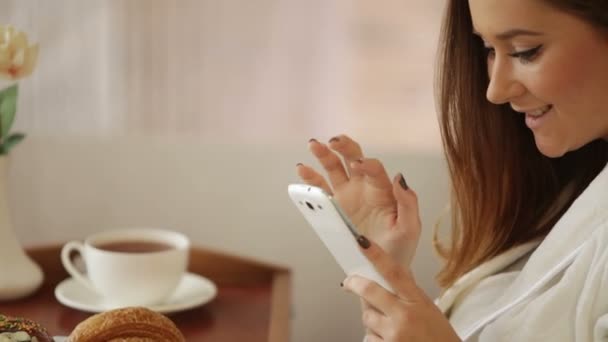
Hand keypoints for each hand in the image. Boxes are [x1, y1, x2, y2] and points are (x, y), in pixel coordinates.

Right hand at [296, 134, 420, 266]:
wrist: (382, 269)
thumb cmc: (400, 247)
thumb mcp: (410, 227)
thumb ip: (408, 202)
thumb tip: (399, 177)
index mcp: (383, 189)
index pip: (374, 169)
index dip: (366, 164)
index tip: (358, 164)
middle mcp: (364, 186)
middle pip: (352, 158)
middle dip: (343, 147)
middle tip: (333, 141)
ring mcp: (347, 195)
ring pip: (334, 168)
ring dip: (323, 155)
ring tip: (313, 145)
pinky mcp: (333, 207)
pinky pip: (320, 189)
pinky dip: (310, 178)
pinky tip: (302, 169)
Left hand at [343, 237, 460, 341]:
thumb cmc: (440, 338)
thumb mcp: (429, 310)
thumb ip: (409, 293)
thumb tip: (391, 275)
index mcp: (418, 301)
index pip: (394, 272)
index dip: (376, 255)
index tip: (362, 242)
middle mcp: (404, 316)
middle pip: (370, 291)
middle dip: (355, 284)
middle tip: (350, 282)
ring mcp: (394, 334)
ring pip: (367, 317)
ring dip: (372, 318)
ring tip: (388, 325)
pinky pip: (369, 338)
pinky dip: (375, 338)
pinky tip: (389, 340)